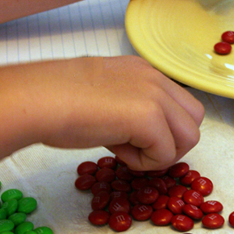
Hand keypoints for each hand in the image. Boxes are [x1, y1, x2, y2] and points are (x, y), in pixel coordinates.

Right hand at [0, 57, 204, 173]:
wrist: (39, 99)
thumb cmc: (55, 99)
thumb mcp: (102, 94)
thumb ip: (126, 106)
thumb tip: (134, 131)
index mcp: (144, 71)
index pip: (179, 104)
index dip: (162, 130)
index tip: (130, 137)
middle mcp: (155, 77)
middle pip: (194, 119)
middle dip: (172, 143)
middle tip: (137, 150)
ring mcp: (155, 95)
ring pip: (190, 137)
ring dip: (162, 154)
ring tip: (126, 151)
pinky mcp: (149, 117)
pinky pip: (166, 154)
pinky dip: (144, 163)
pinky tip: (116, 151)